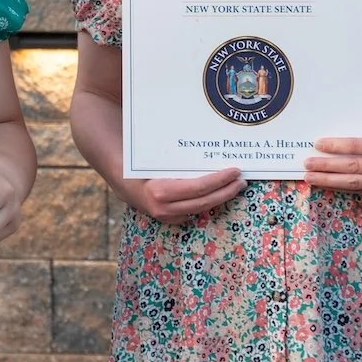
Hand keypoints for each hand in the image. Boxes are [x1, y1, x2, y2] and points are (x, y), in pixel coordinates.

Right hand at [114, 168, 244, 225]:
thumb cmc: (138, 164)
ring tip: (234, 187)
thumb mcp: (154, 157)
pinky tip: (218, 193)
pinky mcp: (169, 220)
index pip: (199, 188)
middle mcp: (163, 208)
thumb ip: (177, 155)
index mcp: (160, 191)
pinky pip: (193, 211)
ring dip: (220, 198)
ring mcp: (166, 216)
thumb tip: (202, 142)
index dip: (220, 180)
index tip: (235, 171)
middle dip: (226, 192)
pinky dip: (207, 202)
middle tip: (242, 181)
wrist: (120, 181)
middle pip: (204, 202)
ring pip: (201, 209)